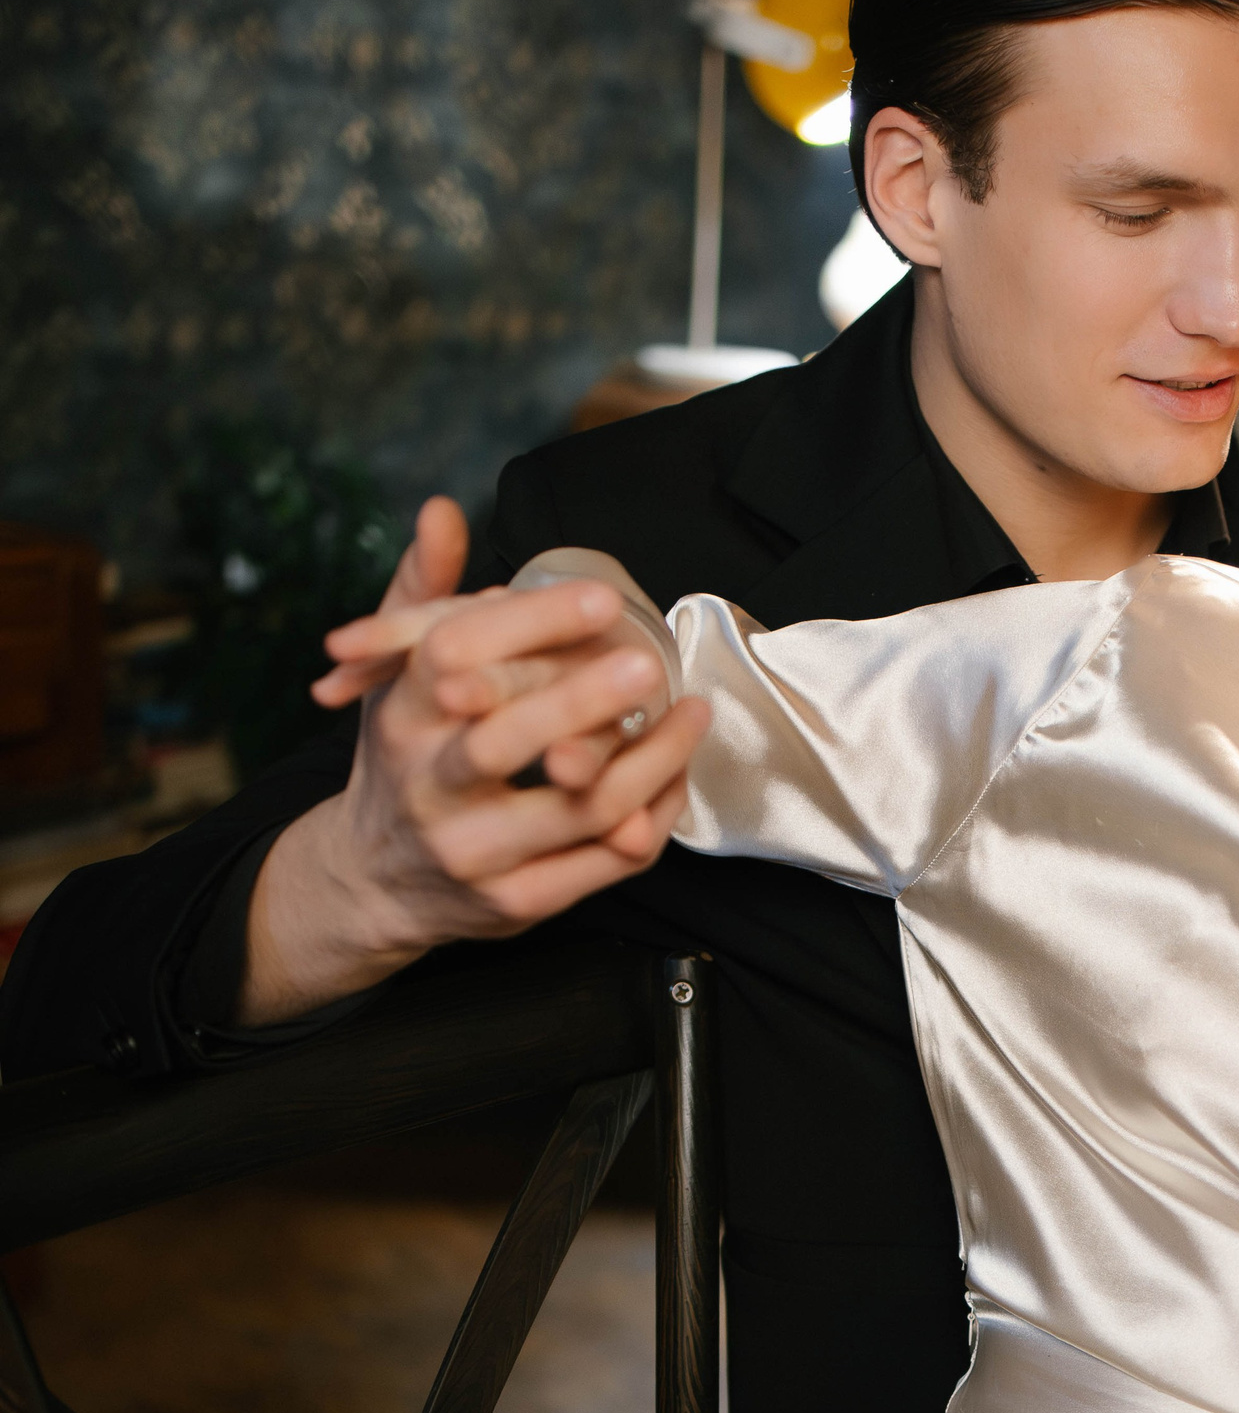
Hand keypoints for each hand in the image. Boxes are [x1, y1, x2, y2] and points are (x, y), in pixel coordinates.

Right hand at [238, 497, 708, 1022]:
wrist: (373, 884)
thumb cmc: (404, 760)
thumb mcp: (395, 677)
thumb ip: (424, 592)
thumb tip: (442, 510)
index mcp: (402, 717)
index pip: (454, 654)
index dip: (528, 621)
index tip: (600, 597)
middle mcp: (428, 788)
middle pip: (505, 739)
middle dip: (582, 697)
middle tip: (647, 661)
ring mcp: (474, 853)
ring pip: (576, 806)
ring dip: (649, 759)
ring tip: (691, 714)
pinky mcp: (519, 903)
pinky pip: (605, 860)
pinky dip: (653, 814)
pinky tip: (674, 773)